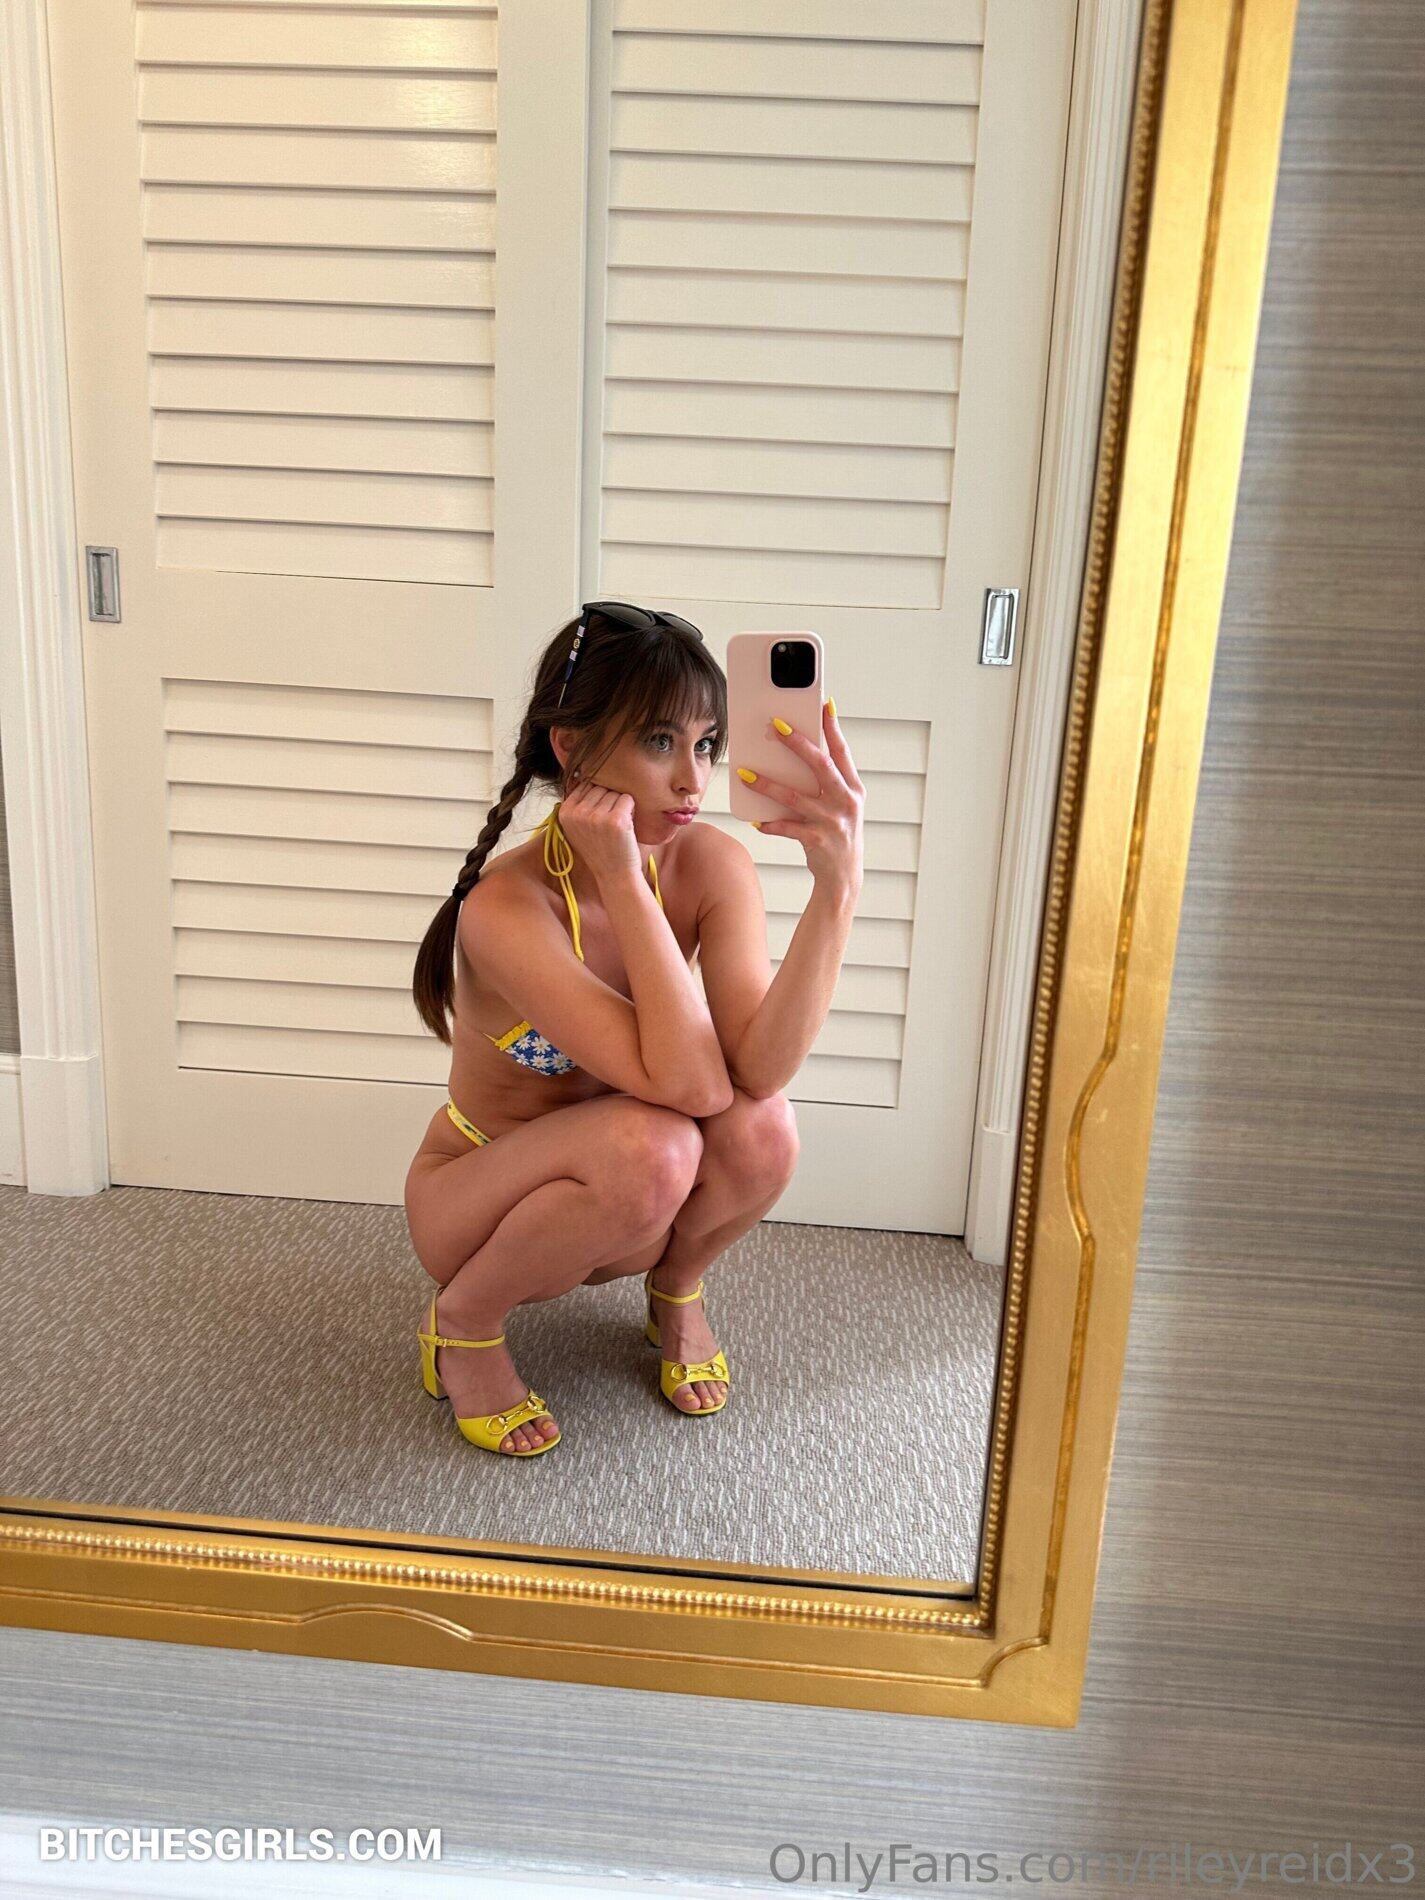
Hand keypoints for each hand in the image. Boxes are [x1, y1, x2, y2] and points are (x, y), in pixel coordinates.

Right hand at [555, 775, 642, 884]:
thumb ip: (577, 804)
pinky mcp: (616, 820)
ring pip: (614, 792)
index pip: (585, 785)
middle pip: (600, 787)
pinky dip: (631, 810)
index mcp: (565, 812)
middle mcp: (578, 813)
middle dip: (609, 801)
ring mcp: (596, 817)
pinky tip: (626, 826)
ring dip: (621, 806)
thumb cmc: (600, 848)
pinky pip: (627, 799)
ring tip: (617, 826)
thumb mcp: (578, 827)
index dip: (597, 798)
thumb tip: (580, 772)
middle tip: (610, 823)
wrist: (614, 875)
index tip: (599, 818)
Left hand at [741, 702, 863, 894]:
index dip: (833, 727)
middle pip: (820, 766)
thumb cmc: (838, 834)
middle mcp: (846, 802)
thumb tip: (799, 753)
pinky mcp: (817, 840)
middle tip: (775, 726)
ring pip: (794, 797)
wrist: (844, 877)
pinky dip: (770, 824)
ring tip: (745, 774)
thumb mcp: (841, 805)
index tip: (823, 704)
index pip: (842, 751)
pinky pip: (787, 828)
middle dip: (797, 744)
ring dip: (767, 784)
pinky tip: (756, 820)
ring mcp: (832, 822)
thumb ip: (827, 782)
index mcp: (854, 788)